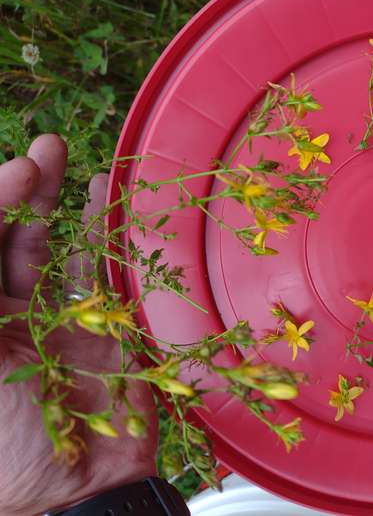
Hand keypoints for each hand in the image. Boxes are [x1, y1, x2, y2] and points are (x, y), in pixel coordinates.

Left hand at [0, 135, 157, 515]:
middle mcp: (5, 315)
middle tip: (42, 151)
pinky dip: (101, 236)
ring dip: (56, 206)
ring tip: (63, 162)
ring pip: (49, 248)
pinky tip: (101, 202)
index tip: (16, 172)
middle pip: (6, 240)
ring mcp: (54, 318)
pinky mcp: (102, 325)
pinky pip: (99, 272)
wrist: (80, 485)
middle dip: (20, 193)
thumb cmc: (7, 436)